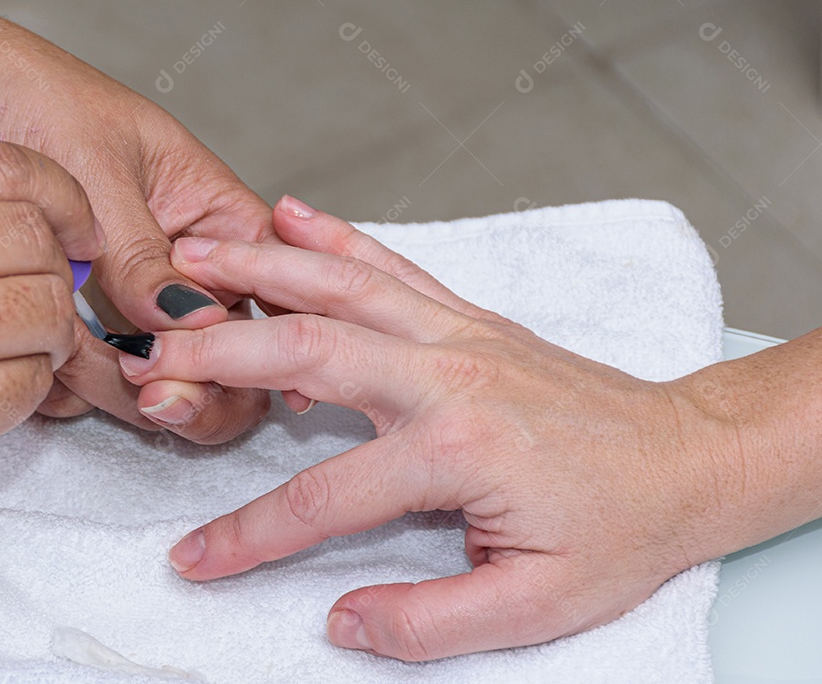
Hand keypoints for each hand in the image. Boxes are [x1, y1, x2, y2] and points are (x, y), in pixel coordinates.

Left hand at [0, 11, 278, 441]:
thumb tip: (193, 322)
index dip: (268, 335)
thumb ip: (142, 251)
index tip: (229, 365)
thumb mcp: (94, 166)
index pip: (270, 283)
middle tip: (159, 393)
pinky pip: (87, 380)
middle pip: (223, 351)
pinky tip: (41, 362)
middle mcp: (171, 263)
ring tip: (71, 357)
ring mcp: (119, 301)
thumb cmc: (19, 92)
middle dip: (200, 385)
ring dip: (124, 387)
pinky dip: (69, 387)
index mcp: (205, 210)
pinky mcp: (64, 325)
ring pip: (156, 378)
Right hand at [0, 140, 101, 604]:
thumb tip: (25, 220)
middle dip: (57, 273)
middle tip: (44, 302)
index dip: (61, 196)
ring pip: (42, 308)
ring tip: (20, 352)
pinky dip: (29, 391)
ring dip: (51, 336)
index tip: (77, 228)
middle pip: (28, 236)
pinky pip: (28, 384)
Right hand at [118, 196, 737, 660]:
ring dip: (260, 269)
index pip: (323, 497)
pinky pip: (390, 265)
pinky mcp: (466, 317)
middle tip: (151, 354)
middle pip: (307, 350)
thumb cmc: (621, 528)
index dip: (248, 534)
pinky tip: (289, 216)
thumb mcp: (536, 603)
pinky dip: (334, 238)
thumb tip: (343, 620)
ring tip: (192, 255)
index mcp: (456, 451)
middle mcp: (446, 375)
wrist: (686, 456)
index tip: (195, 557)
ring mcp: (455, 334)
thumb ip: (432, 619)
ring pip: (340, 286)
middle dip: (218, 353)